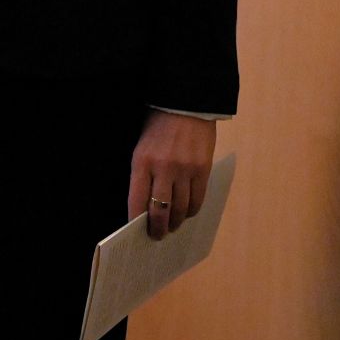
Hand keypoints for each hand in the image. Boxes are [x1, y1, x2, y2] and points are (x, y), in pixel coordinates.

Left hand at [128, 110, 215, 238]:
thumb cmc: (157, 126)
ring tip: (171, 226)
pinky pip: (198, 200)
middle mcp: (163, 169)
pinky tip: (186, 212)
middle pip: (160, 210)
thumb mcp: (141, 147)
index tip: (135, 231)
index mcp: (142, 162)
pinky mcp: (203, 170)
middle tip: (156, 235)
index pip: (137, 200)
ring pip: (180, 209)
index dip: (136, 220)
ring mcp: (185, 171)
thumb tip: (144, 204)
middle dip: (157, 228)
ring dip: (175, 222)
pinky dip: (190, 211)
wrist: (184, 104)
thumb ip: (142, 173)